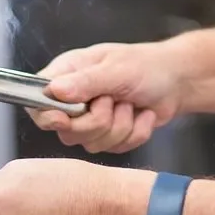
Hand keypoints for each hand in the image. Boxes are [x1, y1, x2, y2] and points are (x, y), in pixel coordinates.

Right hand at [31, 41, 185, 153]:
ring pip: (92, 144)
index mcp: (67, 75)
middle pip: (67, 131)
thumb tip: (54, 91)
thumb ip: (86, 82)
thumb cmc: (146, 66)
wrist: (176, 81)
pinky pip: (115, 149)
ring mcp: (90, 121)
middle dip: (97, 121)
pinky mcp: (109, 137)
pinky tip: (142, 115)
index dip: (48, 116)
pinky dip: (135, 133)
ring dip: (120, 126)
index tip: (65, 119)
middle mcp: (74, 100)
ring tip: (130, 104)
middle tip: (114, 100)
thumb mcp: (117, 69)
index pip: (38, 101)